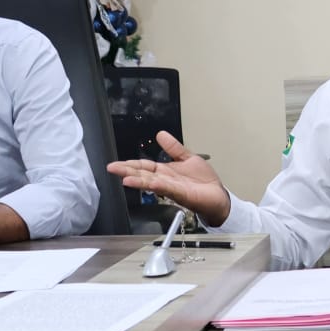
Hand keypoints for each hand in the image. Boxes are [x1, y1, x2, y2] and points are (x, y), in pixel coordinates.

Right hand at [107, 131, 232, 225]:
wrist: (218, 196)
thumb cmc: (204, 181)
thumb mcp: (187, 158)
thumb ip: (174, 148)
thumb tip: (160, 134)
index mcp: (165, 172)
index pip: (144, 167)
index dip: (130, 165)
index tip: (115, 164)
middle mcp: (165, 180)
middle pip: (142, 175)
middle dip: (126, 171)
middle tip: (111, 168)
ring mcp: (171, 188)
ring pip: (151, 182)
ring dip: (136, 180)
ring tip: (122, 177)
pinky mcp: (180, 194)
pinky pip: (166, 188)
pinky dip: (155, 185)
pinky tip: (146, 182)